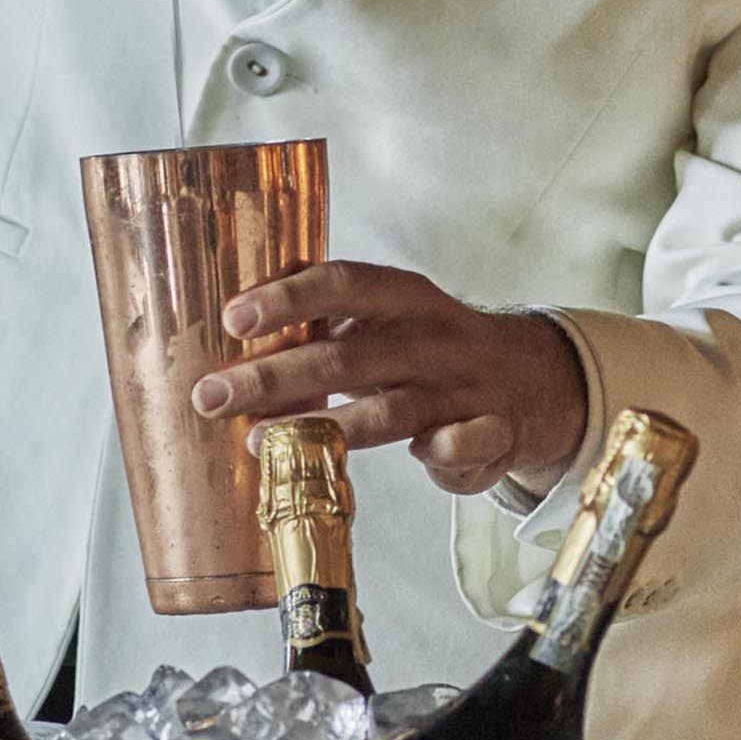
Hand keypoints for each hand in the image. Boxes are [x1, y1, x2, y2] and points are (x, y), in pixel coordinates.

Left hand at [193, 265, 589, 500]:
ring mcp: (463, 388)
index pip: (344, 284)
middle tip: (211, 397)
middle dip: (274, 378)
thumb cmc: (426, 349)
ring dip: (323, 429)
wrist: (529, 378)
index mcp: (404, 297)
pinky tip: (416, 455)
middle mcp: (433, 338)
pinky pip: (468, 444)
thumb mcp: (385, 318)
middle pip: (347, 356)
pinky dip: (445, 451)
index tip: (234, 320)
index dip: (289, 300)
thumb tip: (236, 333)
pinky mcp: (491, 434)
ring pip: (390, 411)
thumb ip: (323, 322)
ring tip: (260, 442)